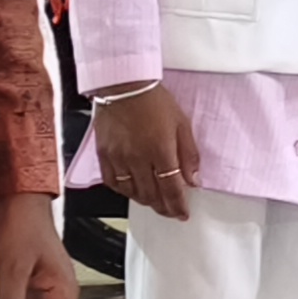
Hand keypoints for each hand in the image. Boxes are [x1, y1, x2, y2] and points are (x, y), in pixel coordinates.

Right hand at [92, 83, 200, 219]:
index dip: (177, 206)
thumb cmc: (154, 100)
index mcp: (160, 150)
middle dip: (163, 208)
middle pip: (151, 195)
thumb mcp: (182, 124)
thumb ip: (189, 154)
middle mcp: (138, 158)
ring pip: (131, 192)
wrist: (124, 85)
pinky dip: (124, 190)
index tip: (182, 213)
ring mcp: (118, 158)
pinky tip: (132, 189)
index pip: (171, 189)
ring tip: (154, 201)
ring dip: (145, 201)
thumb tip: (193, 179)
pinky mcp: (104, 154)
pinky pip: (112, 182)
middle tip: (171, 211)